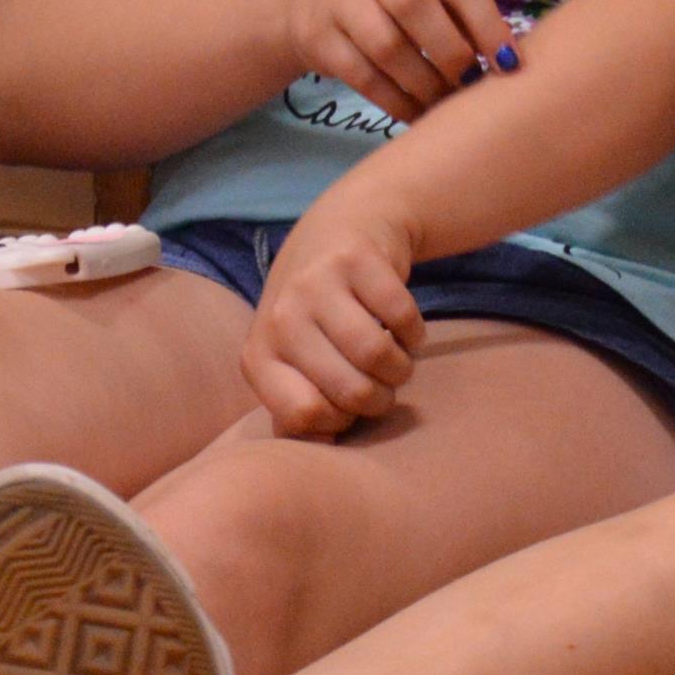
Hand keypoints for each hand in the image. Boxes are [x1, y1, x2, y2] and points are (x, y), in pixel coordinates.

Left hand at [243, 193, 426, 435]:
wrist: (340, 229)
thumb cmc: (317, 311)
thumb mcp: (294, 358)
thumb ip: (300, 404)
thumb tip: (325, 445)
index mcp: (258, 355)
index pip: (304, 415)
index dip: (341, 420)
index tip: (348, 405)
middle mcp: (279, 319)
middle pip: (349, 390)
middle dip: (381, 398)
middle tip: (383, 385)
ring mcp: (316, 285)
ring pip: (378, 354)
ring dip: (402, 367)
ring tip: (396, 360)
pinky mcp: (357, 260)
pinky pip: (404, 317)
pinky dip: (416, 332)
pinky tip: (405, 328)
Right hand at [283, 0, 513, 122]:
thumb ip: (464, 11)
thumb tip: (506, 60)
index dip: (487, 25)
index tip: (508, 63)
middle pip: (415, 7)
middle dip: (451, 53)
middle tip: (470, 83)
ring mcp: (340, 0)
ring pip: (386, 46)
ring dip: (424, 83)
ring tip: (445, 103)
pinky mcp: (318, 37)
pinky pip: (362, 76)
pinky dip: (395, 101)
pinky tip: (416, 113)